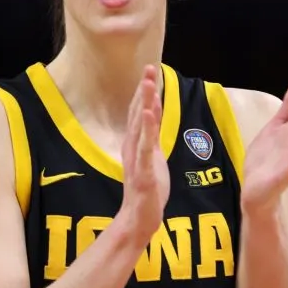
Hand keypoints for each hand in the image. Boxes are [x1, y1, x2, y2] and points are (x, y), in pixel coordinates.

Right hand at [120, 65, 170, 240]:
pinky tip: (150, 114)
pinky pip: (146, 148)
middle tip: (148, 69)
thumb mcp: (152, 157)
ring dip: (145, 103)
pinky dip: (148, 129)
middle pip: (139, 114)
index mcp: (135, 143)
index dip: (145, 92)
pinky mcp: (144, 171)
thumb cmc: (147, 189)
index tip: (150, 71)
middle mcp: (133, 147)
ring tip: (148, 84)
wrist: (139, 218)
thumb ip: (152, 137)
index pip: (141, 113)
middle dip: (144, 91)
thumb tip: (155, 117)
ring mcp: (137, 158)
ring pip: (141, 126)